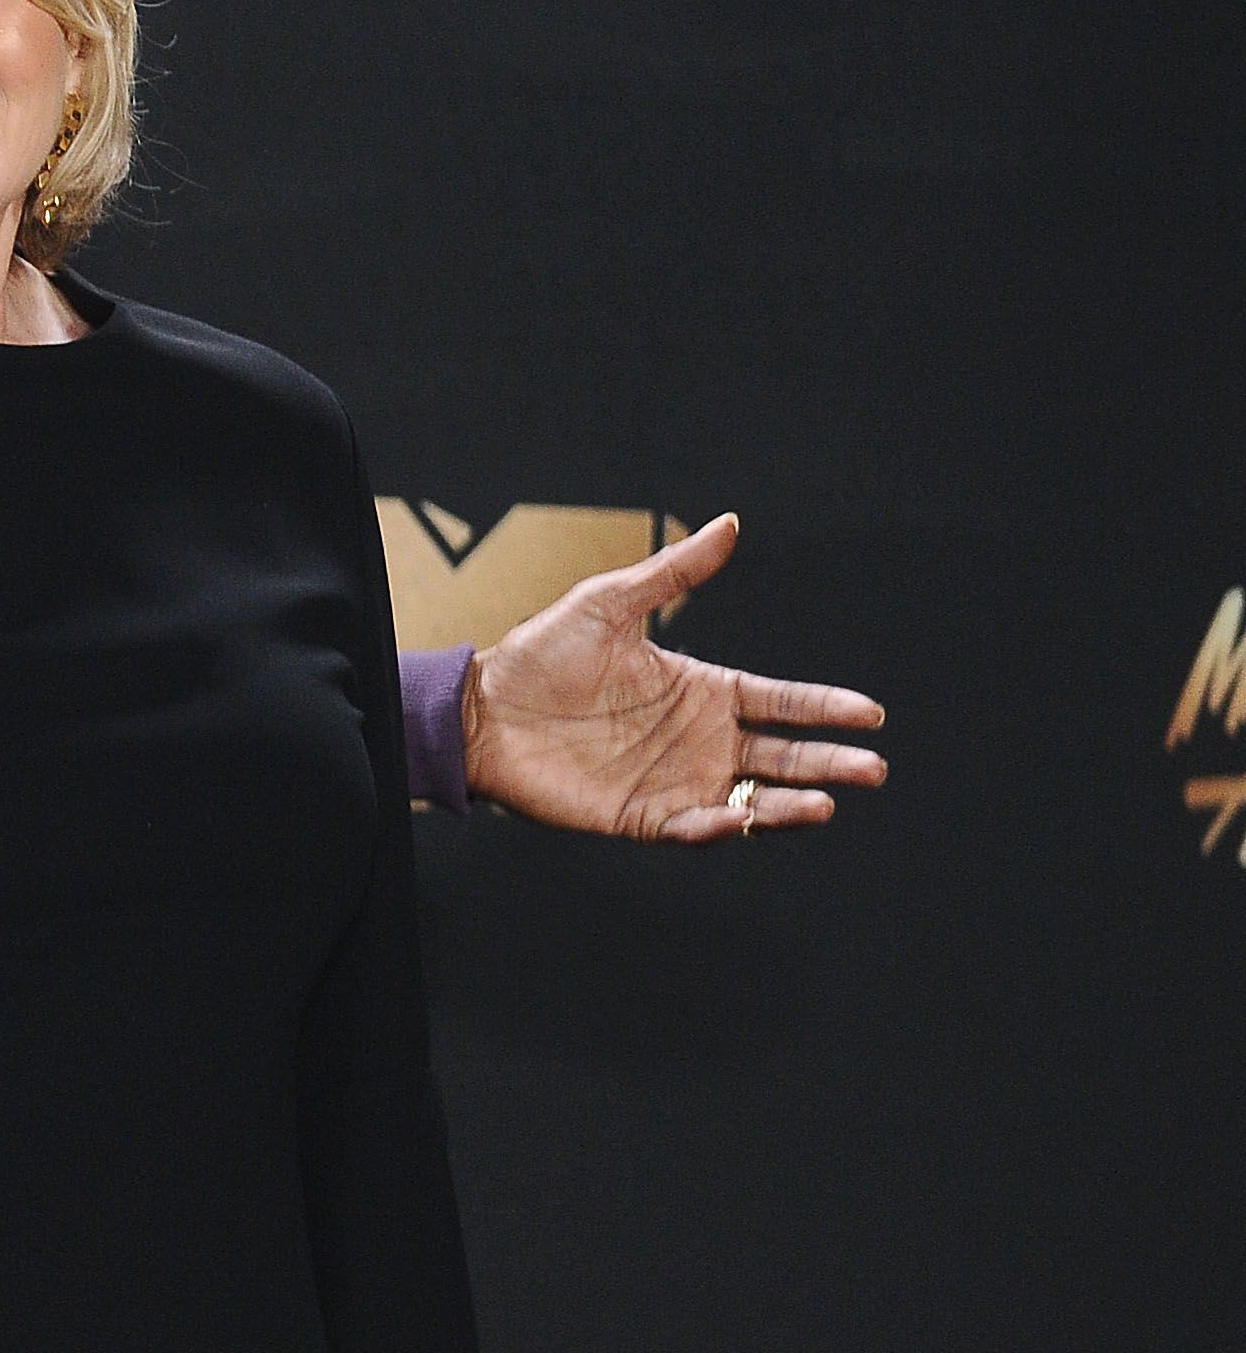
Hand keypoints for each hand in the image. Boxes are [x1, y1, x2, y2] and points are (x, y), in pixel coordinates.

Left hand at [460, 513, 883, 842]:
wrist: (481, 710)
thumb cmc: (541, 654)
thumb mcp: (609, 603)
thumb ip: (674, 573)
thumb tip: (728, 524)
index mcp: (702, 689)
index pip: (780, 701)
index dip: (824, 709)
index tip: (869, 714)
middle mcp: (699, 738)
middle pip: (781, 755)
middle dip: (828, 762)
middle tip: (871, 768)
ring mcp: (674, 779)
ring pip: (750, 799)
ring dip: (789, 805)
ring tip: (826, 802)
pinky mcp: (641, 815)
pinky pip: (691, 828)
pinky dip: (717, 828)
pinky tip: (737, 819)